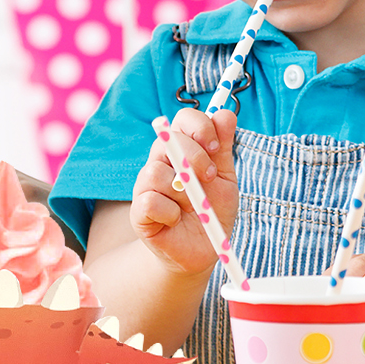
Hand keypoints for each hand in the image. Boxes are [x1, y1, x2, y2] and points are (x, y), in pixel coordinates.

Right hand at [131, 108, 238, 274]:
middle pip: (168, 139)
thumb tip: (225, 113)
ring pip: (157, 172)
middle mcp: (161, 161)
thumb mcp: (226, 178)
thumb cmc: (211, 210)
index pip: (183, 119)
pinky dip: (170, 212)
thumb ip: (224, 148)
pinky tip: (176, 220)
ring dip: (184, 192)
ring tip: (193, 206)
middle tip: (210, 178)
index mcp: (183, 149)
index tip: (216, 147)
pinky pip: (150, 201)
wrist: (201, 250)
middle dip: (196, 157)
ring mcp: (146, 185)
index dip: (200, 127)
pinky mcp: (139, 211)